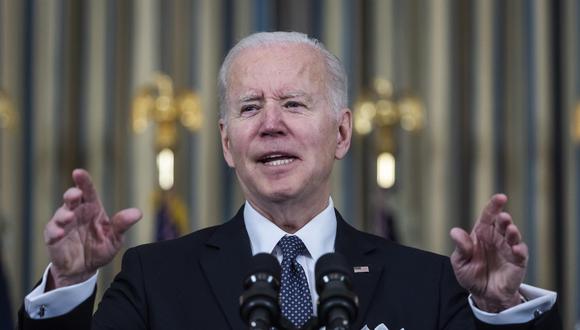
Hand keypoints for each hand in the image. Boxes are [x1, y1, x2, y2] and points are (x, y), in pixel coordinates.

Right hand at [44, 169, 141, 289]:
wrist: (84, 270)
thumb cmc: (100, 249)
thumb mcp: (115, 238)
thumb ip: (122, 225)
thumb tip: (138, 213)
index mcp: (92, 209)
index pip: (87, 191)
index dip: (83, 181)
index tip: (78, 172)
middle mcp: (76, 213)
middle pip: (71, 199)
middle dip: (71, 194)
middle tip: (75, 194)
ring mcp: (63, 225)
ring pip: (60, 214)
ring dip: (63, 214)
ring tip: (69, 217)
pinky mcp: (53, 238)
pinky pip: (51, 232)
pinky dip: (55, 231)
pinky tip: (60, 233)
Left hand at [450, 194, 527, 311]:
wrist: (483, 295)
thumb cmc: (471, 274)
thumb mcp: (460, 262)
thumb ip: (460, 247)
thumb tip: (455, 232)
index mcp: (482, 234)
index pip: (488, 216)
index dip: (494, 206)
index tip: (500, 197)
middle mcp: (496, 238)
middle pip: (502, 223)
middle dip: (504, 219)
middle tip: (503, 218)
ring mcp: (508, 249)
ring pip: (513, 236)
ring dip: (513, 232)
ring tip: (510, 229)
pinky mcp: (517, 262)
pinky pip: (520, 254)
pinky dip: (519, 250)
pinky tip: (516, 249)